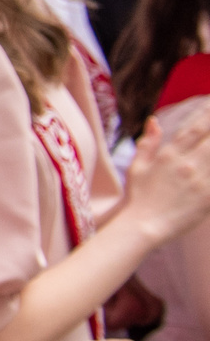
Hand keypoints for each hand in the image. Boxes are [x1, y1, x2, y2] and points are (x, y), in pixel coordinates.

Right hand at [118, 106, 209, 245]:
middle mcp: (186, 165)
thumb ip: (148, 143)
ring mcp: (199, 181)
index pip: (195, 129)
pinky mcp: (208, 197)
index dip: (207, 115)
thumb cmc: (139, 197)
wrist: (144, 225)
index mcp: (169, 155)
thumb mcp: (138, 167)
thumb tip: (155, 120)